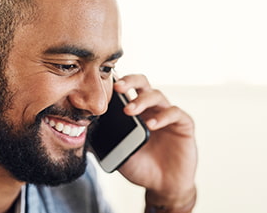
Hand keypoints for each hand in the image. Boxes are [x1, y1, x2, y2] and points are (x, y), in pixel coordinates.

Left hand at [114, 74, 196, 209]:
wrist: (162, 186)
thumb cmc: (140, 166)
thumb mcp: (117, 153)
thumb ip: (104, 140)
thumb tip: (82, 131)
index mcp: (135, 111)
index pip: (127, 89)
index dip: (116, 83)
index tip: (103, 85)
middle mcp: (152, 108)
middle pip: (143, 83)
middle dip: (130, 81)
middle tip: (118, 87)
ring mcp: (168, 115)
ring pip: (157, 95)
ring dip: (142, 100)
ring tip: (129, 111)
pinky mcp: (184, 124)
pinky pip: (175, 113)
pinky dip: (162, 116)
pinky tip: (150, 124)